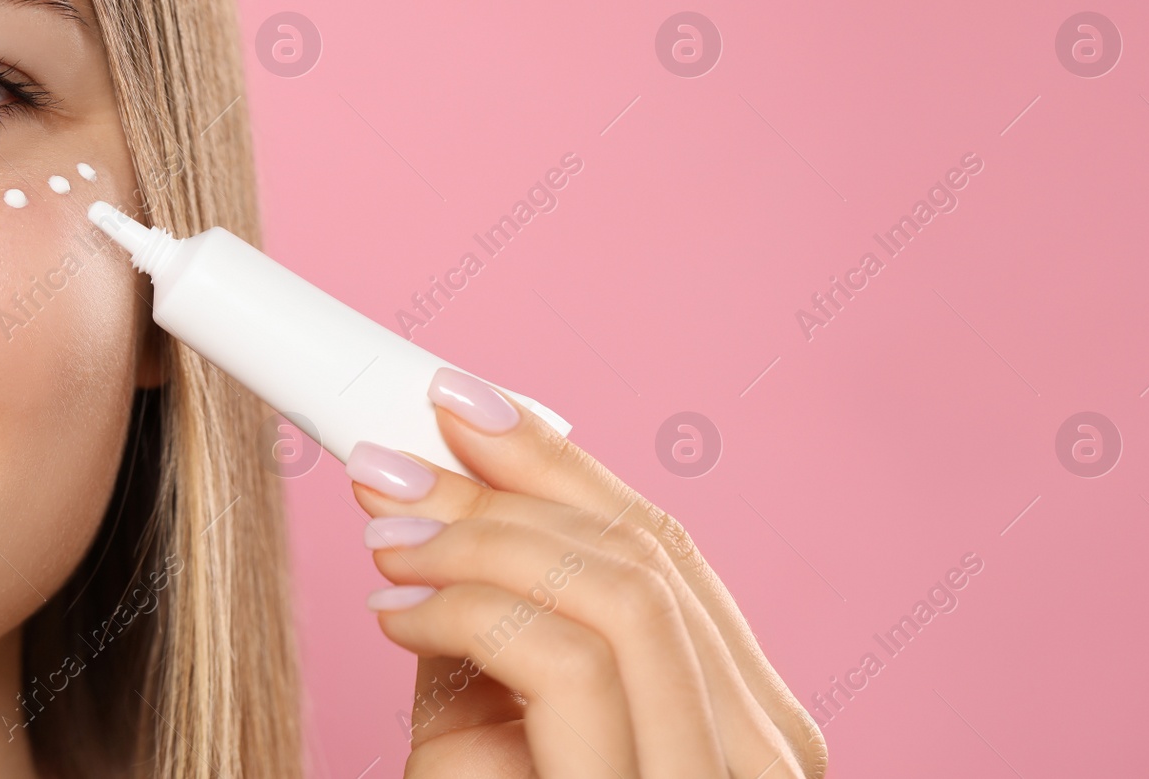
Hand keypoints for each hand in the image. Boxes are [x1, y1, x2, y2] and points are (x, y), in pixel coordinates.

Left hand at [347, 368, 826, 778]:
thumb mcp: (498, 754)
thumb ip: (491, 649)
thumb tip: (429, 519)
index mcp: (742, 726)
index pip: (664, 552)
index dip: (557, 460)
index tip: (462, 405)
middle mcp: (762, 752)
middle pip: (649, 554)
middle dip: (509, 481)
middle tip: (398, 454)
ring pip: (623, 591)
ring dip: (484, 535)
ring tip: (386, 530)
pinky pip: (575, 666)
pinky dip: (476, 610)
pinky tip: (400, 611)